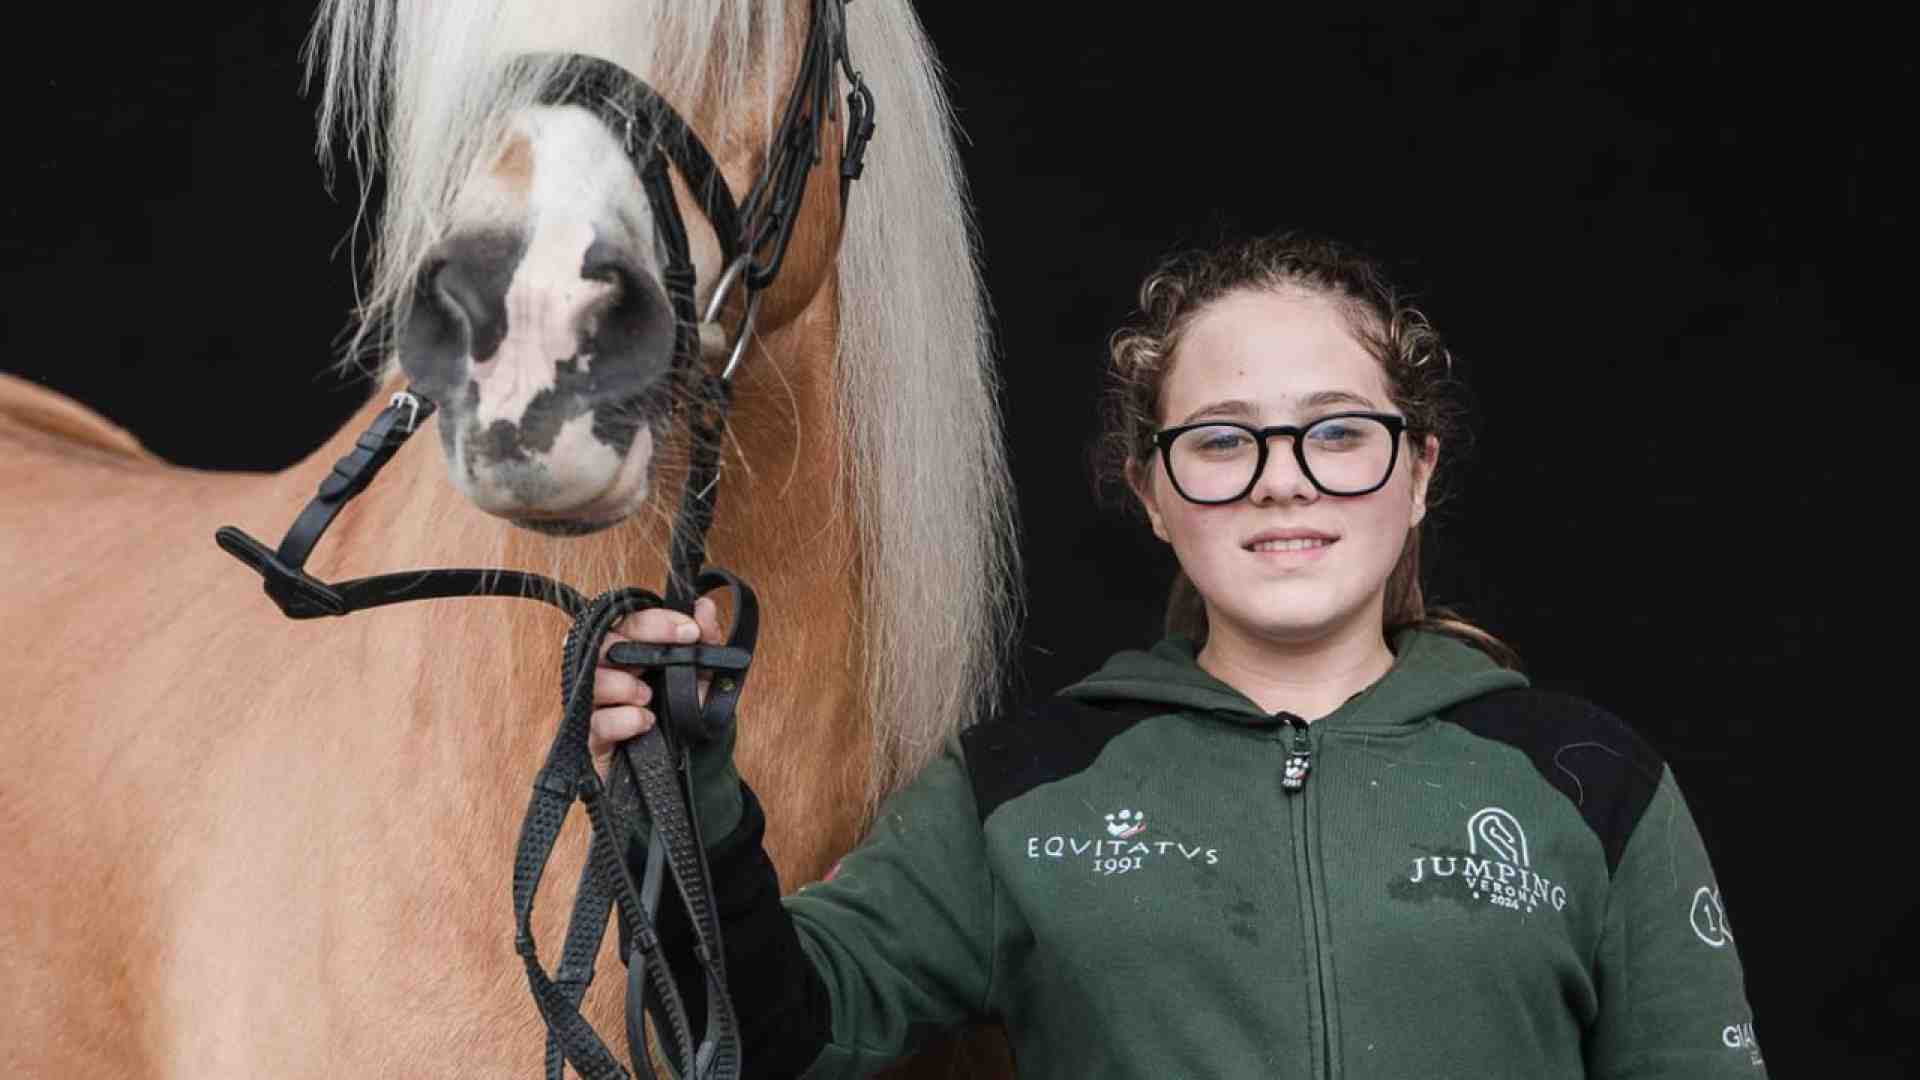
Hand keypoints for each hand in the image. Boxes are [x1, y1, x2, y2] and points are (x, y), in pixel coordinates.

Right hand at [588, 596, 724, 779]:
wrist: (695, 766)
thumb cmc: (691, 714)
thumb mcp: (706, 676)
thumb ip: (705, 640)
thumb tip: (704, 606)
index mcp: (633, 650)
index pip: (630, 620)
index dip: (657, 621)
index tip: (690, 631)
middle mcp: (610, 672)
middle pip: (602, 642)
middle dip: (636, 645)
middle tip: (664, 659)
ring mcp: (598, 705)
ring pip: (591, 680)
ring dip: (622, 683)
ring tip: (648, 695)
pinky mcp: (593, 739)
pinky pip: (595, 723)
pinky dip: (621, 719)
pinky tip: (645, 722)